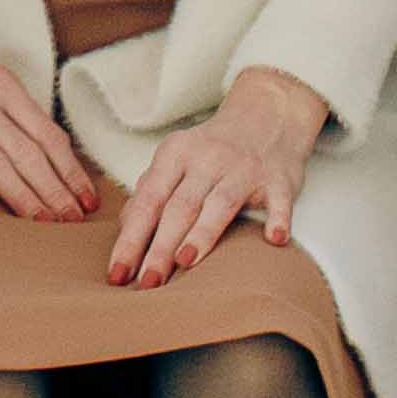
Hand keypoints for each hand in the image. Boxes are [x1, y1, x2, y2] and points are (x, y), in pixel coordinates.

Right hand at [0, 0, 99, 221]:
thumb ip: (18, 120)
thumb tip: (61, 166)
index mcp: (1, 85)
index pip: (46, 133)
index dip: (70, 170)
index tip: (86, 200)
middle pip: (24, 150)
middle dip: (53, 190)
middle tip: (71, 221)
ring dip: (20, 193)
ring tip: (41, 221)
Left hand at [110, 67, 327, 285]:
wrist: (268, 114)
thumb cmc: (212, 150)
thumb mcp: (176, 160)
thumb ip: (152, 192)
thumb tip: (126, 228)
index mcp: (175, 154)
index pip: (148, 201)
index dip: (131, 239)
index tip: (117, 274)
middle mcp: (208, 159)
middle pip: (179, 206)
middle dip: (160, 247)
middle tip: (146, 283)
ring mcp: (244, 168)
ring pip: (220, 203)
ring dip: (202, 233)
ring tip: (184, 262)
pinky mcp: (279, 179)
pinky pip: (279, 200)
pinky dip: (278, 218)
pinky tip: (274, 239)